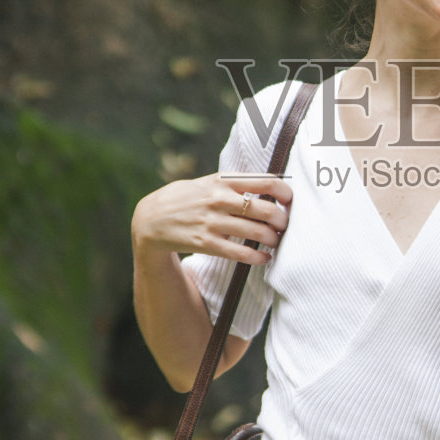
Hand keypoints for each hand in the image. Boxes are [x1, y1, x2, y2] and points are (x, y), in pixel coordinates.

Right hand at [131, 173, 291, 265]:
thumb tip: (267, 185)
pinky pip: (240, 253)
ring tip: (276, 242)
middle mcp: (219, 199)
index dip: (284, 192)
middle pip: (266, 210)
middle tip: (285, 226)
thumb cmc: (185, 198)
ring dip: (273, 240)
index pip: (265, 181)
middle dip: (282, 220)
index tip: (289, 200)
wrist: (150, 219)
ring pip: (257, 233)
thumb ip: (233, 183)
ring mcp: (213, 222)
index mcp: (222, 180)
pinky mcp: (206, 243)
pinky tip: (264, 258)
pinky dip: (258, 257)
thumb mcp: (206, 182)